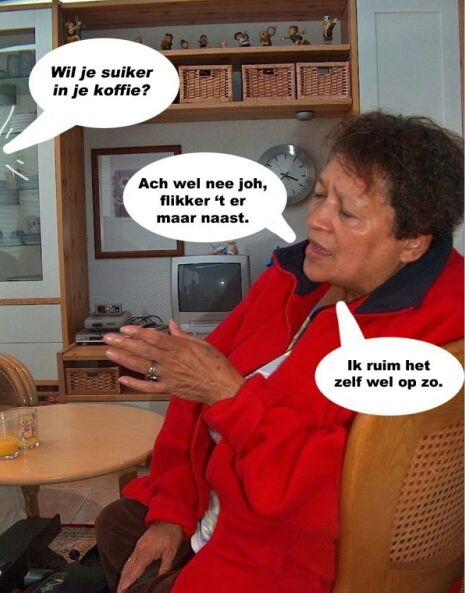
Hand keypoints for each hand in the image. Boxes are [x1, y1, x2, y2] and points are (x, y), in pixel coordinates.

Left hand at [104, 320, 244, 404]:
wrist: (222, 387)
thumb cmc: (216, 364)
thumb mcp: (202, 344)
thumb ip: (183, 335)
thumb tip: (171, 325)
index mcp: (179, 347)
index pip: (154, 338)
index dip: (137, 332)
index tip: (125, 328)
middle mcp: (170, 361)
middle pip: (143, 350)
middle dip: (124, 343)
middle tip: (108, 338)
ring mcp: (167, 376)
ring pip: (142, 366)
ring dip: (124, 359)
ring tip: (110, 352)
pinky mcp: (168, 389)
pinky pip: (149, 387)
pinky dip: (135, 384)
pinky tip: (123, 379)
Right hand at [117, 521, 182, 592]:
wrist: (170, 518)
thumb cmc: (172, 535)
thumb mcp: (171, 551)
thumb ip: (165, 566)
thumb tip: (161, 579)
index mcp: (146, 552)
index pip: (134, 571)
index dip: (128, 582)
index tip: (121, 590)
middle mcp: (139, 549)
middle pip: (128, 568)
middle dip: (122, 581)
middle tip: (118, 592)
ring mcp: (139, 546)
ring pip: (128, 563)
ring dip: (123, 575)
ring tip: (120, 586)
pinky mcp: (140, 543)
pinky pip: (130, 558)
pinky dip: (126, 567)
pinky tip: (126, 572)